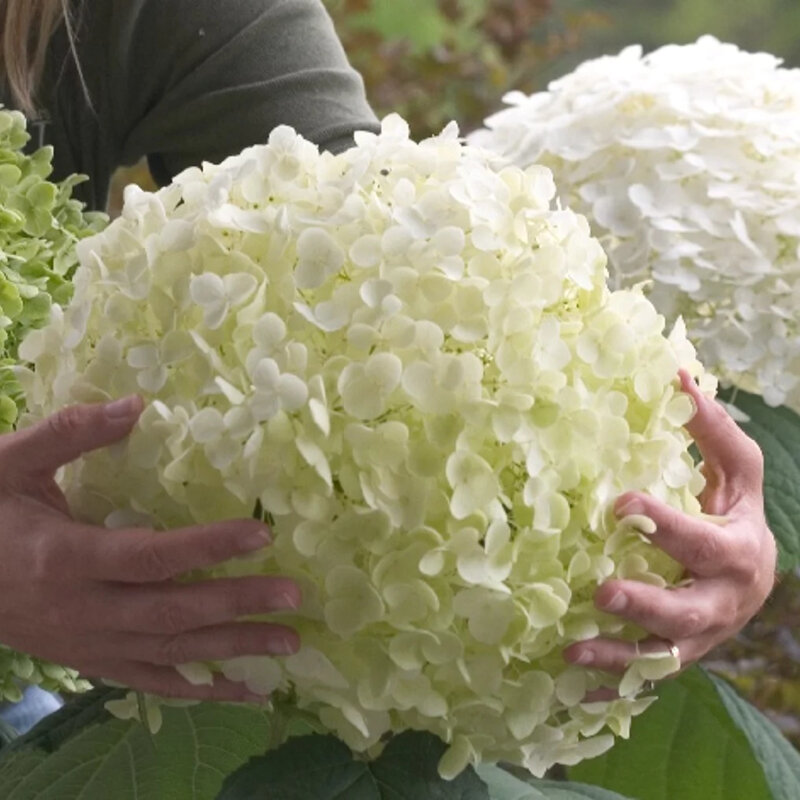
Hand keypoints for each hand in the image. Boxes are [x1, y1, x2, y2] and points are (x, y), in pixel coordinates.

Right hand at [0, 396, 300, 700]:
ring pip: (171, 653)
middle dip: (238, 604)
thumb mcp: (10, 464)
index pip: (151, 556)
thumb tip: (136, 403)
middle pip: (173, 610)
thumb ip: (72, 433)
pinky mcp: (88, 661)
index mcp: (65, 557)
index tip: (262, 534)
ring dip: (233, 650)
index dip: (209, 546)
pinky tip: (242, 691)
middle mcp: (83, 610)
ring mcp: (87, 644)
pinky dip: (199, 690)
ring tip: (289, 645)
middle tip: (295, 597)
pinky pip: (150, 683)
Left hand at [564, 370, 776, 674]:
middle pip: (687, 614)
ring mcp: (698, 640)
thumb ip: (711, 430)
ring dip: (617, 659)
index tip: (620, 503)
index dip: (667, 525)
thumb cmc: (734, 516)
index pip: (703, 542)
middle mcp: (720, 605)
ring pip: (661, 659)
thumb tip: (675, 371)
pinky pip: (644, 681)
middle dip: (646, 606)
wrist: (753, 580)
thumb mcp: (737, 474)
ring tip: (570, 654)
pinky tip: (570, 693)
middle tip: (601, 594)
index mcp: (736, 555)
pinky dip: (612, 690)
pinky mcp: (676, 659)